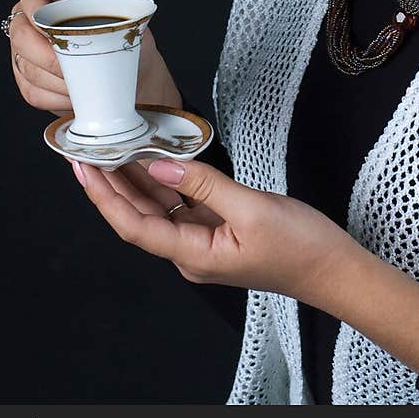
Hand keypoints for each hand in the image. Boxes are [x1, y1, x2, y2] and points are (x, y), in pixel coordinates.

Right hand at [9, 0, 181, 114]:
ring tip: (85, 84)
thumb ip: (113, 24)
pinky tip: (76, 96)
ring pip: (28, 67)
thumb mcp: (127, 23)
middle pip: (22, 35)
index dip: (36, 7)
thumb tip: (107, 37)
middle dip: (49, 55)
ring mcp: (24, 49)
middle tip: (75, 65)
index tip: (51, 26)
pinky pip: (33, 92)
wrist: (130, 70)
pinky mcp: (27, 79)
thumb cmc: (126, 39)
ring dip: (57, 81)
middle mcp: (31, 17)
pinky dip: (56, 98)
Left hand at [70, 156, 359, 306]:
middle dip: (110, 185)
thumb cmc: (300, 247)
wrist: (334, 268)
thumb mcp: (252, 209)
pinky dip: (165, 182)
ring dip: (134, 181)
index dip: (105, 197)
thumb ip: (204, 185)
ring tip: (112, 149)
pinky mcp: (218, 230)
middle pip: (139, 216)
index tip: (84, 168)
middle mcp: (191, 252)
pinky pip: (181, 204)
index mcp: (193, 255)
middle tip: (87, 150)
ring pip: (158, 208)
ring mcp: (204, 242)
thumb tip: (161, 166)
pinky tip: (155, 160)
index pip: (134, 226)